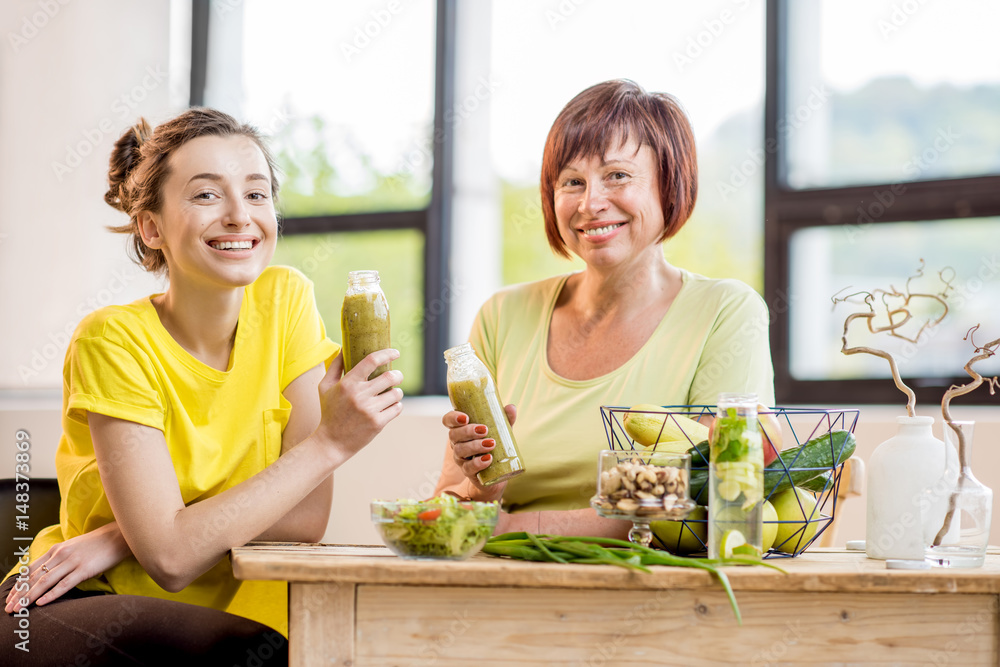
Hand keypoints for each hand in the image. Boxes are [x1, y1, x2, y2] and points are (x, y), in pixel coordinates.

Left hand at [5, 522, 128, 613]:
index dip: (19, 585)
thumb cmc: (98, 543)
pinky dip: (51, 594)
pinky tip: (41, 603)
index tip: (10, 598)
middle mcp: (61, 554)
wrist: (119, 535)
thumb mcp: (74, 547)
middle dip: (19, 594)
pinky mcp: (84, 569)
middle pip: (34, 577)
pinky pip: (64, 584)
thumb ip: (60, 557)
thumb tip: (48, 571)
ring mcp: (72, 561)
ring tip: (19, 609)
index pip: (31, 569)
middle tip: (8, 608)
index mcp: (56, 549)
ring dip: (29, 597)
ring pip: (45, 581)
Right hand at [315, 349, 403, 460]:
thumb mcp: (325, 387)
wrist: (331, 442)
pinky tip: (389, 406)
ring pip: (397, 393)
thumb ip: (335, 366)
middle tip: (396, 376)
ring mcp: (369, 410)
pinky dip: (396, 406)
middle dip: (398, 375)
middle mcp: (359, 395)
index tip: (395, 352)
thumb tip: (344, 347)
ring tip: (392, 394)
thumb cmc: (329, 412)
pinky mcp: (378, 423)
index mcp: (348, 384)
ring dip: (397, 392)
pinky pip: (397, 408)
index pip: (371, 361)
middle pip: (390, 377)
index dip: (387, 354)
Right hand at [442, 403, 516, 501]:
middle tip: (485, 430)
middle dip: (468, 431)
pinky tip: (488, 458)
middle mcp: (457, 443)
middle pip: (453, 435)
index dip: (453, 418)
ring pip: (460, 450)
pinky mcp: (468, 472)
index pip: (448, 420)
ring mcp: (461, 458)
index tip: (465, 417)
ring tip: (491, 443)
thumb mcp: (501, 430)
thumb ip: (505, 419)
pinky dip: (478, 463)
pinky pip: (468, 468)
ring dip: (475, 446)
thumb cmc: (496, 445)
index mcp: (462, 429)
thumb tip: (511, 407)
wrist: (499, 471)